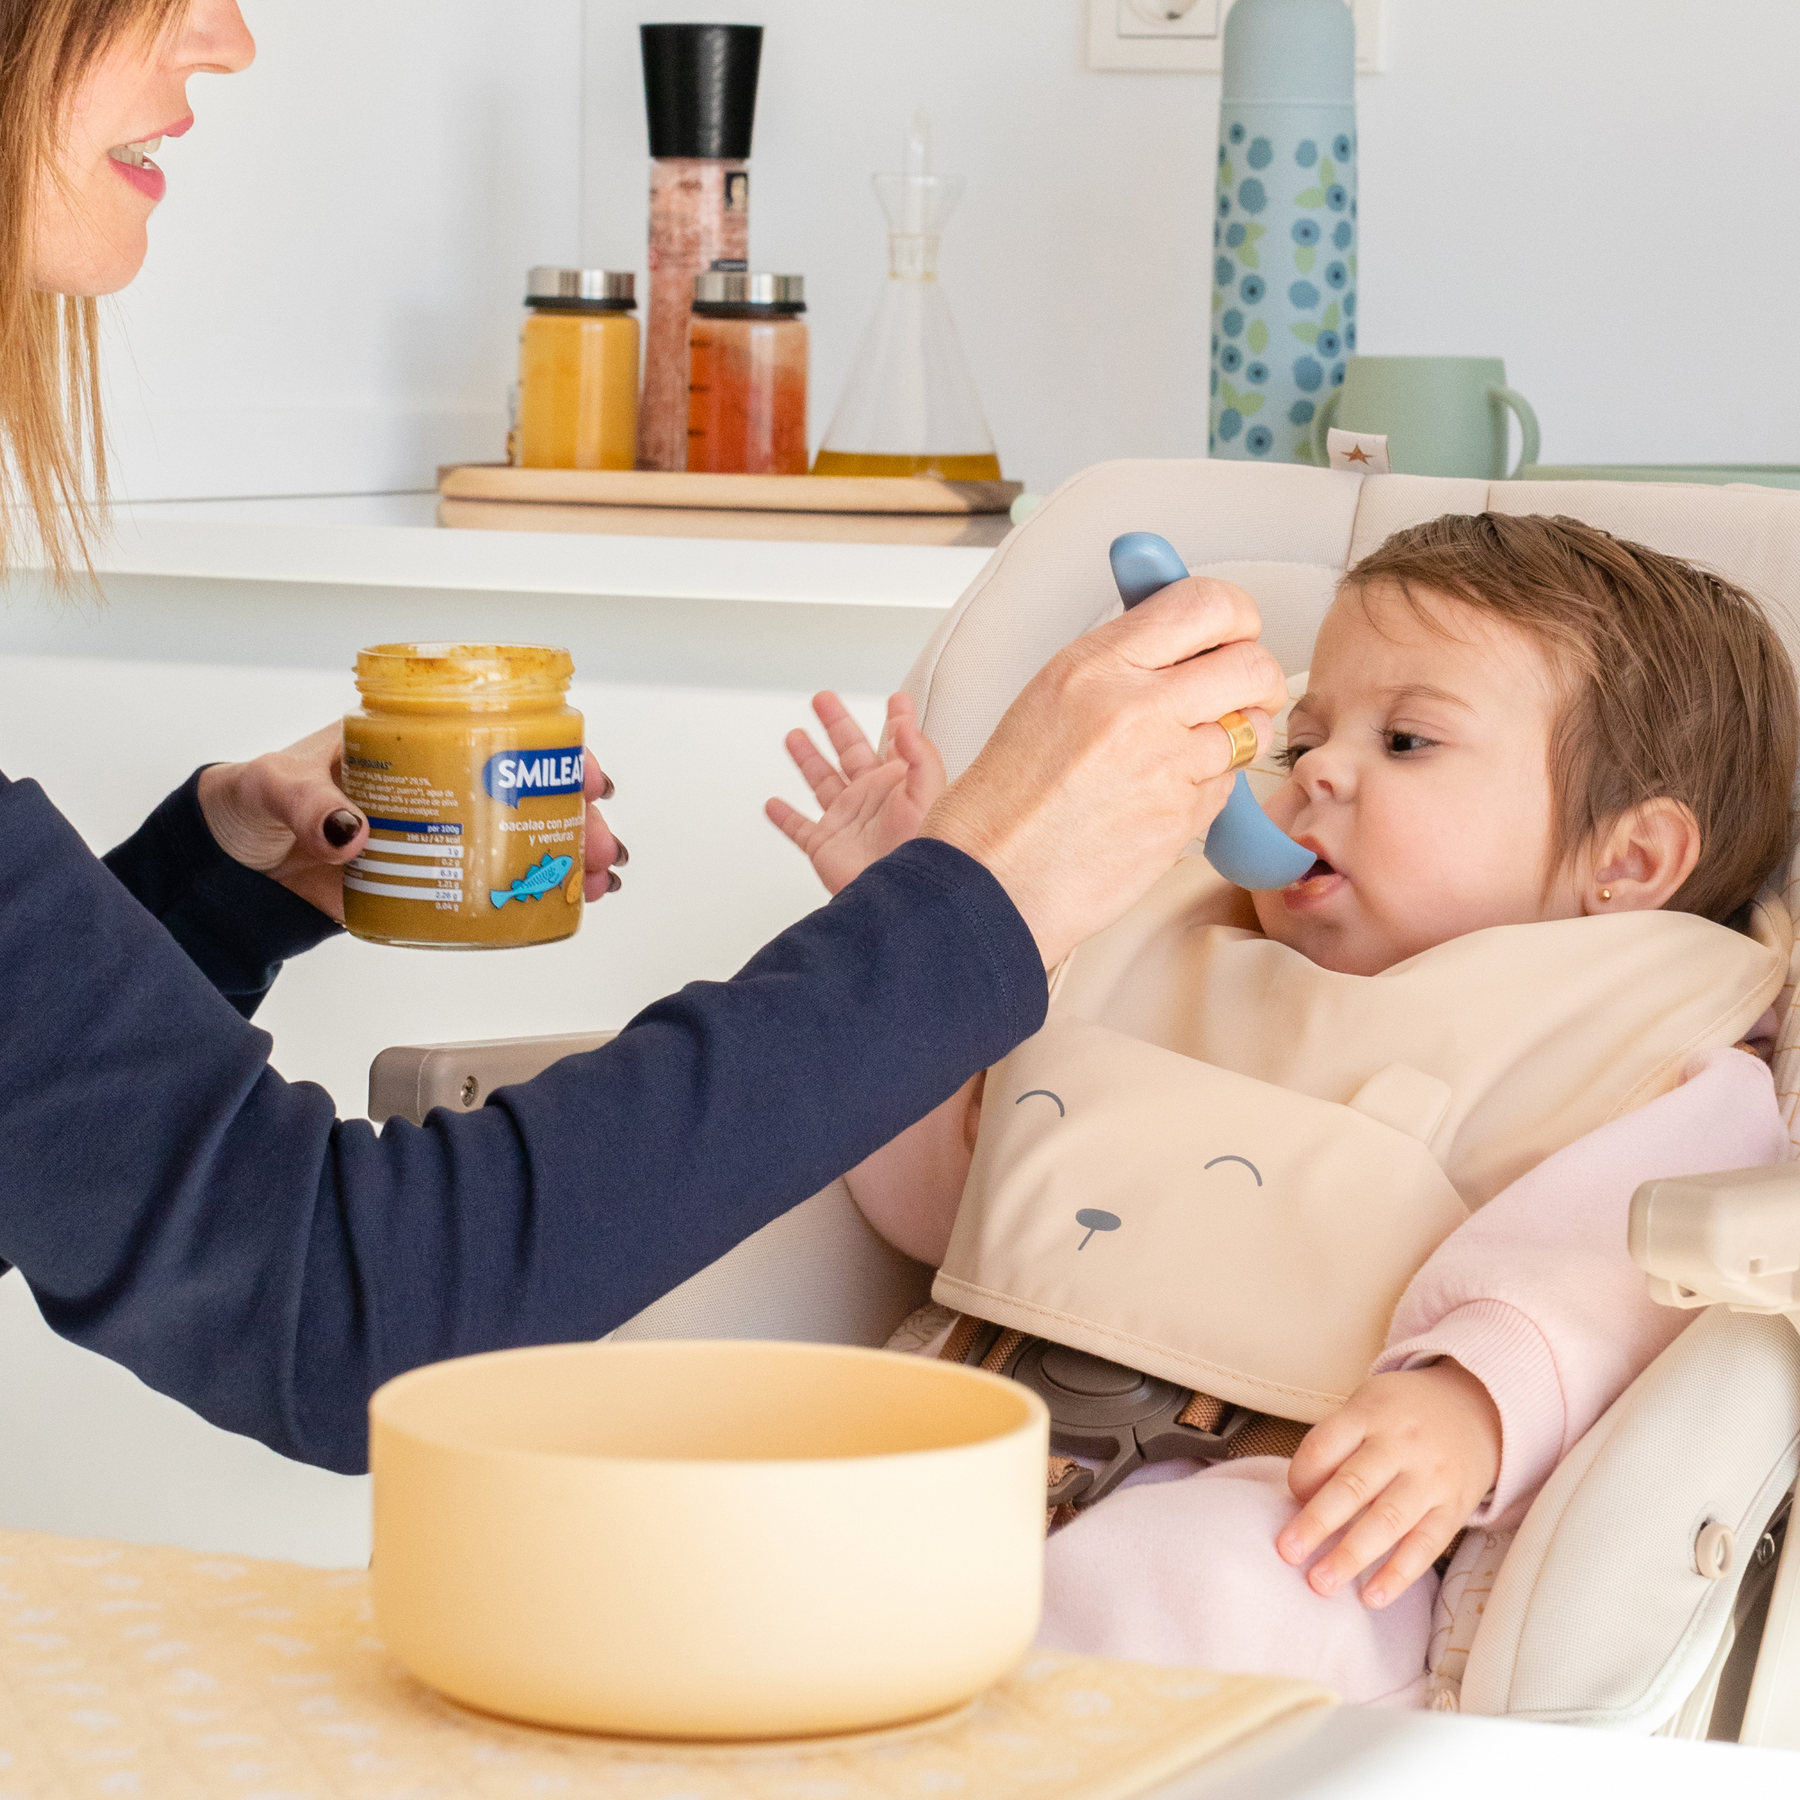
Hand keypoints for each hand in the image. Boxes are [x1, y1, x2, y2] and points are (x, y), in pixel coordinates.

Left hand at [198, 725, 627, 921]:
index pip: (494, 730)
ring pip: (516, 839)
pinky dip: (527, 896)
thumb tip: (351, 831)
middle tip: (598, 845)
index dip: (548, 749)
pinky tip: (559, 904)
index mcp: (407, 742)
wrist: (226, 864)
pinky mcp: (423, 883)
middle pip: (523, 792)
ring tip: (592, 881)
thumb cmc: (251, 801)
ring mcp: (434, 835)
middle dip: (574, 816)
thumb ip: (307, 804)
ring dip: (563, 857)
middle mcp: (433, 784)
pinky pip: (484, 888)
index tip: (580, 773)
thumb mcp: (272, 785)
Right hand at [766, 692, 946, 894]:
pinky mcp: (826, 845)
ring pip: (821, 781)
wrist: (901, 898)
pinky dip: (784, 817)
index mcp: (898, 783)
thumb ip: (921, 756)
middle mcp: (871, 798)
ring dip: (808, 758)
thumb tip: (907, 725)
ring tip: (795, 736)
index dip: (898, 717)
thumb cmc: (925, 853)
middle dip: (837, 723)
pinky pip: (799, 829)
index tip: (898, 699)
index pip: (897, 741)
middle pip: (849, 750)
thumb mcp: (929, 796)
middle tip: (824, 700)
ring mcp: (847, 821)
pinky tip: (773, 804)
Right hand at [921, 577, 1287, 966]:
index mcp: (1097, 665)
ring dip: (1233, 738)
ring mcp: (1166, 767)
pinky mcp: (1183, 819)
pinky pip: (1228, 787)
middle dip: (1257, 679)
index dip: (1237, 615)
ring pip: (1250, 730)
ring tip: (1186, 753)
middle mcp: (1137, 708)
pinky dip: (1208, 788)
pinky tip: (1160, 797)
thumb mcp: (1051, 695)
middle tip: (1238, 692)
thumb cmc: (1008, 796)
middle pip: (1252, 665)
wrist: (991, 878)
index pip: (1205, 604)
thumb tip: (1185, 636)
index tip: (1234, 631)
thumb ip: (1123, 659)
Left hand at [1277, 1362, 1502, 1608]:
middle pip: (1353, 1486)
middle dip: (1316, 1523)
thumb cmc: (1403, 1415)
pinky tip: (1373, 1597)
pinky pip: (1425, 1546)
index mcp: (1370, 1413)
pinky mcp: (1453, 1509)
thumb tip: (1301, 1498)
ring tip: (1321, 1582)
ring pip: (1387, 1520)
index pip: (1325, 1445)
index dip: (1301, 1476)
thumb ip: (1337, 1443)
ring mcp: (1430, 1478)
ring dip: (1351, 1555)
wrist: (1476, 1410)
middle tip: (1287, 1552)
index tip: (1289, 1499)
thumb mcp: (1368, 1406)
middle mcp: (1401, 1445)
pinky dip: (1398, 1574)